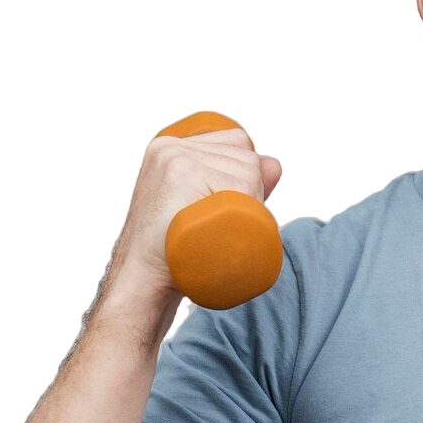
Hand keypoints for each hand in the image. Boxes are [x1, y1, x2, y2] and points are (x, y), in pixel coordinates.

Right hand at [107, 127, 283, 311]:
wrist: (147, 280)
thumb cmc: (182, 249)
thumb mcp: (214, 207)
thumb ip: (247, 183)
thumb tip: (275, 165)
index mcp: (173, 149)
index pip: (238, 143)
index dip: (246, 178)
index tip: (222, 209)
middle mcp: (171, 147)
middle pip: (247, 157)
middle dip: (250, 193)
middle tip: (216, 225)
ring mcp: (174, 157)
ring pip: (249, 173)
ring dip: (247, 206)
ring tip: (212, 227)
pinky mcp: (181, 173)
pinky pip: (242, 188)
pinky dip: (245, 211)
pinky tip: (215, 226)